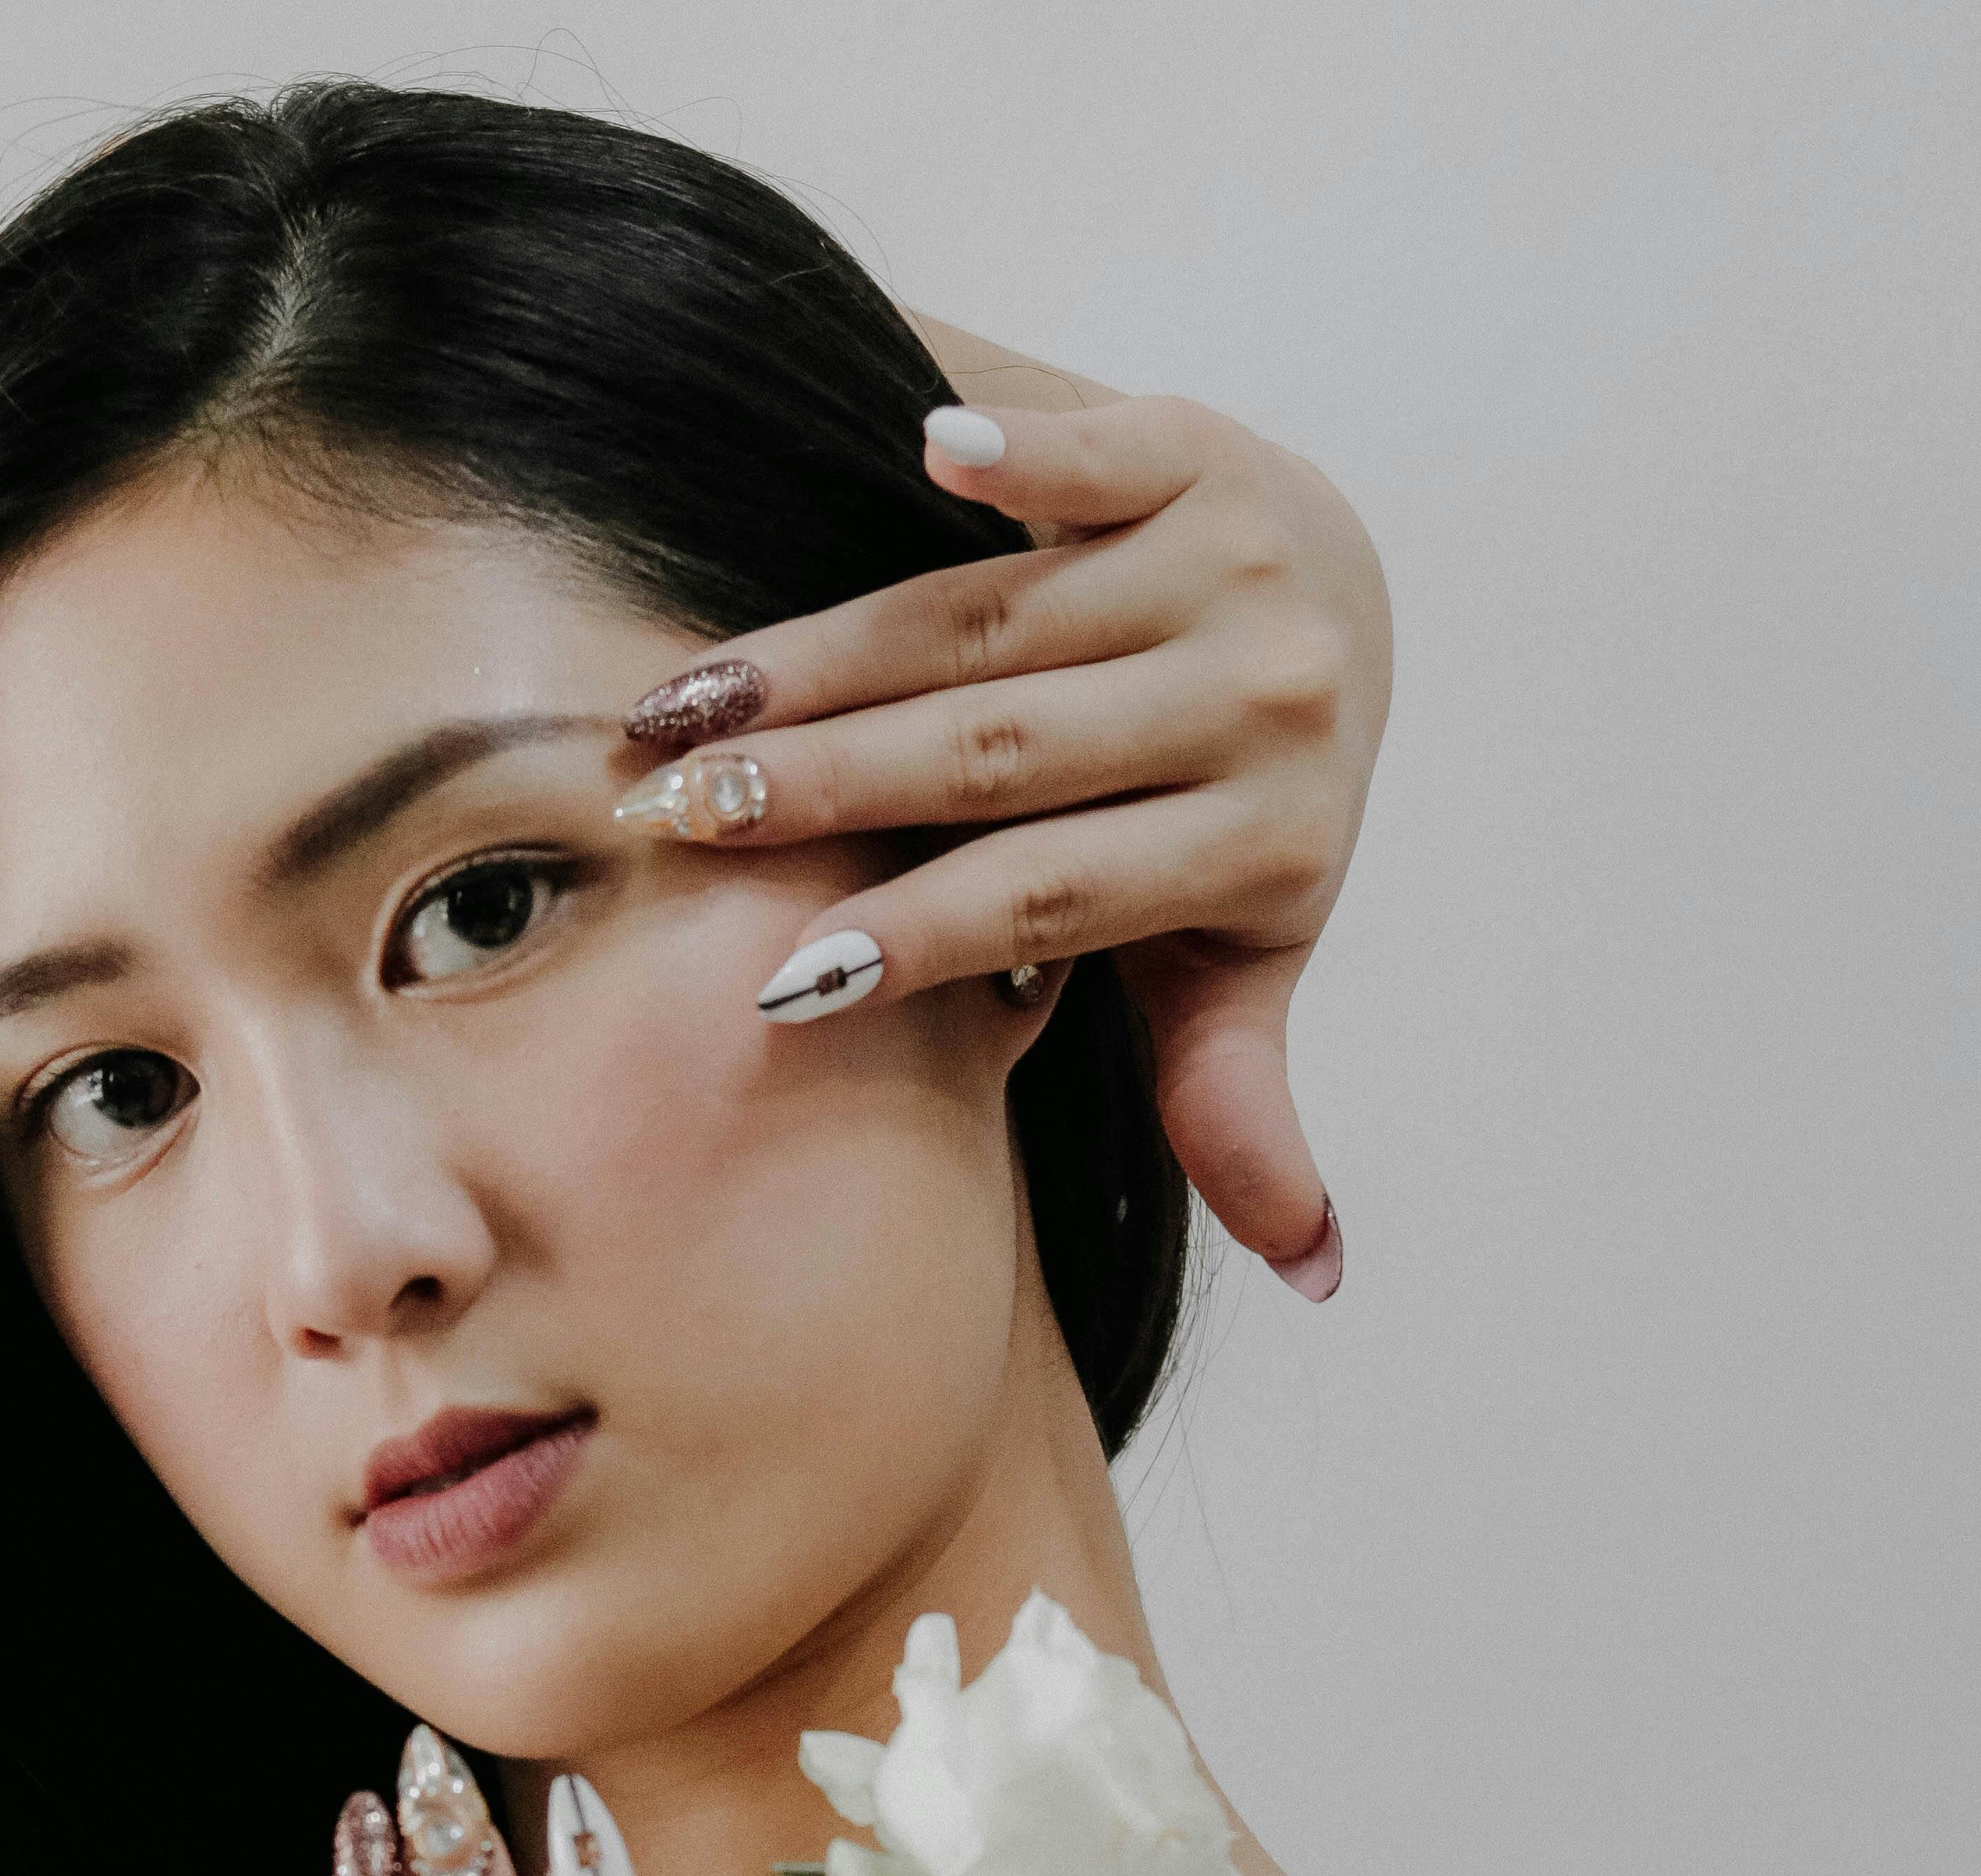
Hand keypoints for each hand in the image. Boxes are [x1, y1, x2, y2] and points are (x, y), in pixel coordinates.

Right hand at [622, 375, 1391, 1289]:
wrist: (1348, 602)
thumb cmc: (1249, 813)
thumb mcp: (1244, 963)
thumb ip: (1241, 1099)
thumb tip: (1315, 1277)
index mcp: (1264, 842)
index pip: (1051, 893)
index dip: (914, 936)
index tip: (777, 978)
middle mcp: (1261, 694)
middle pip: (998, 750)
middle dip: (823, 787)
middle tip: (678, 822)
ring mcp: (1231, 563)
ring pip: (991, 621)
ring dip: (823, 659)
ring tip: (685, 710)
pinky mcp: (1200, 450)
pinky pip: (1090, 455)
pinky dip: (1016, 454)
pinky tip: (921, 446)